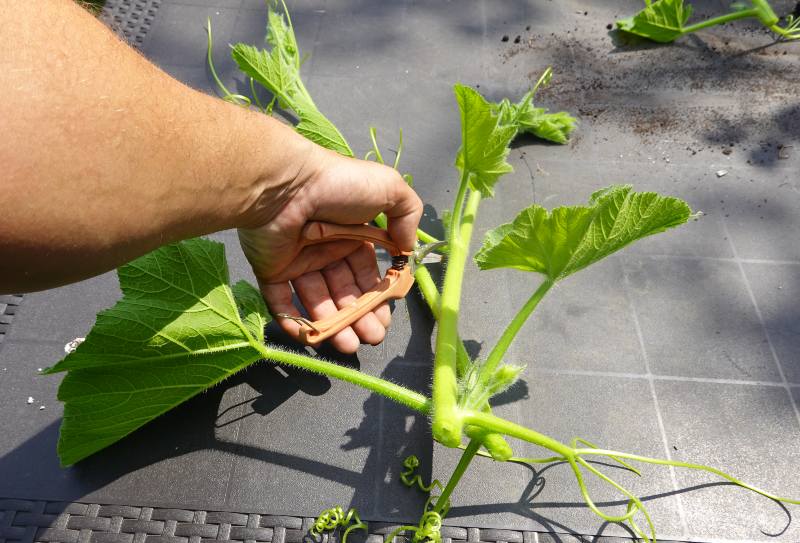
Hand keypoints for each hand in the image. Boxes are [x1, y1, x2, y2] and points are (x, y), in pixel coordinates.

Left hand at [238, 141, 421, 352]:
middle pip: (344, 292)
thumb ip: (408, 217)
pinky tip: (310, 336)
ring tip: (348, 345)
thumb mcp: (390, 189)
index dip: (377, 298)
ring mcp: (297, 261)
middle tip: (370, 338)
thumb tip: (407, 250)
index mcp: (352, 234)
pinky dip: (292, 321)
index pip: (366, 274)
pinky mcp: (270, 269)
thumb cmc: (339, 185)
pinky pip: (280, 301)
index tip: (385, 319)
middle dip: (360, 318)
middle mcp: (325, 249)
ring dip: (333, 326)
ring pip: (317, 302)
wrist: (286, 183)